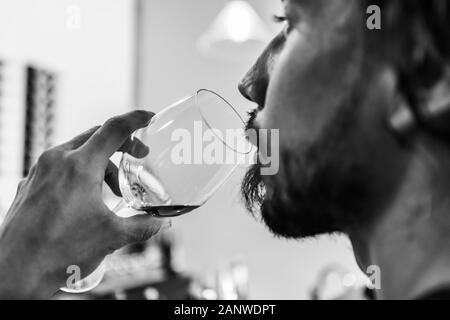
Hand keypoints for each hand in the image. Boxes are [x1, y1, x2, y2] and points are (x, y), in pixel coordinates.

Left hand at [0, 110, 170, 298]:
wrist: (14, 273)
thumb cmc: (58, 253)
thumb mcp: (111, 237)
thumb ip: (143, 225)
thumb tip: (161, 221)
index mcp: (79, 166)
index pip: (114, 129)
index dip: (136, 120)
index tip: (148, 118)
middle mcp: (56, 161)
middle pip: (96, 136)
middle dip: (121, 145)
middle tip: (137, 158)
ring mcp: (39, 172)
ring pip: (77, 151)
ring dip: (101, 163)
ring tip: (112, 191)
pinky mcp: (30, 184)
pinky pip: (60, 166)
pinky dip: (80, 173)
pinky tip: (86, 199)